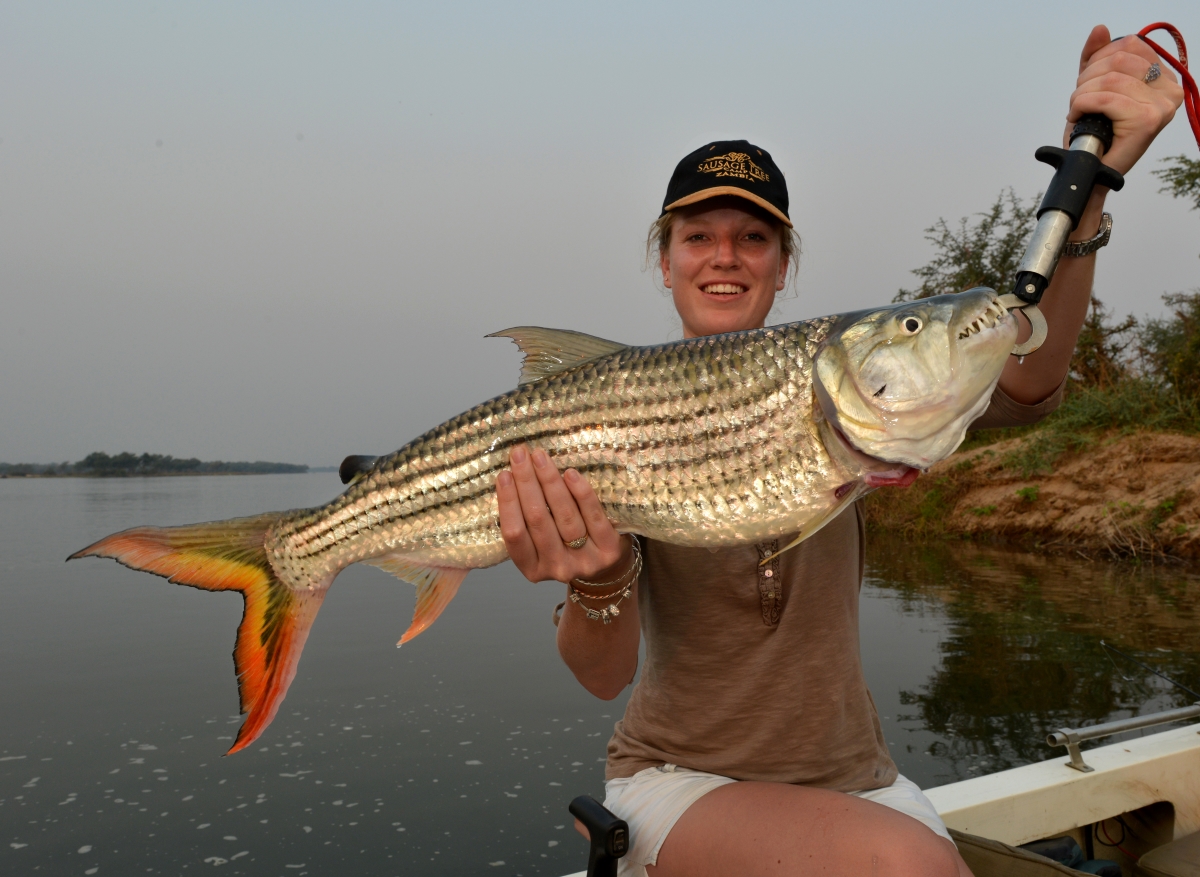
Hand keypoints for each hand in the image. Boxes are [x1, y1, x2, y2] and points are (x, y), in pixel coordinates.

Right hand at [496, 444, 628, 583]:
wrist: (608, 569)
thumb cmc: (566, 547)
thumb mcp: (542, 544)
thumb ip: (528, 522)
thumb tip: (513, 476)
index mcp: (532, 568)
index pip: (514, 535)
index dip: (508, 503)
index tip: (503, 475)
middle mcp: (557, 567)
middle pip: (538, 519)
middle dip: (526, 482)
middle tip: (519, 454)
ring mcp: (584, 561)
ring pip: (564, 515)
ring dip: (550, 481)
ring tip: (540, 457)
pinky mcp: (608, 550)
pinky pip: (593, 516)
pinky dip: (580, 493)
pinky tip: (570, 474)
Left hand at [1067, 25, 1183, 175]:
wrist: (1091, 171)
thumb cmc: (1095, 133)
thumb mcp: (1094, 87)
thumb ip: (1097, 58)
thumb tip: (1101, 30)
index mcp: (1163, 79)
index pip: (1130, 45)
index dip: (1099, 58)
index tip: (1088, 80)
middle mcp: (1169, 91)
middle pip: (1119, 59)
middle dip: (1087, 78)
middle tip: (1079, 100)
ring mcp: (1162, 106)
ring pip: (1110, 79)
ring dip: (1081, 94)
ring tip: (1078, 111)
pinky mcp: (1148, 120)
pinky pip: (1105, 98)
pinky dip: (1082, 105)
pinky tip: (1079, 118)